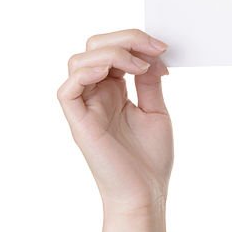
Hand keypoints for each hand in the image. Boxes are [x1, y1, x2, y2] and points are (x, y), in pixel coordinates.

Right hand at [57, 28, 171, 217]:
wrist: (146, 193)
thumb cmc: (149, 159)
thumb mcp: (155, 110)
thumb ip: (149, 81)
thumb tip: (150, 54)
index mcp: (114, 90)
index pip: (113, 49)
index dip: (136, 40)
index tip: (163, 48)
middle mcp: (96, 94)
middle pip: (94, 47)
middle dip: (126, 38)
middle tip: (156, 49)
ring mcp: (85, 107)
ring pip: (79, 60)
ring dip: (111, 53)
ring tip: (139, 66)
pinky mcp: (78, 122)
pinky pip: (67, 89)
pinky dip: (86, 72)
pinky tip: (112, 73)